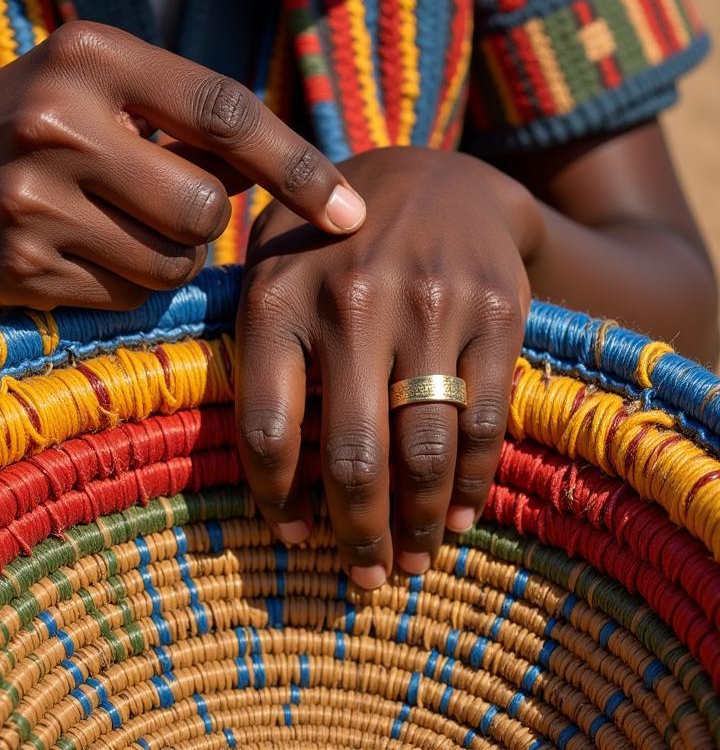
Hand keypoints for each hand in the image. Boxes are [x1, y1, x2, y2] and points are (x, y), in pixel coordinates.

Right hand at [0, 22, 364, 316]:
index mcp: (91, 55)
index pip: (225, 110)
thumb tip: (278, 176)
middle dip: (203, 220)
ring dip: (167, 255)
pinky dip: (125, 284)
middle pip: (204, 207)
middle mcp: (59, 120)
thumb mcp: (91, 88)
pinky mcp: (22, 265)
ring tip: (112, 225)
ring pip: (172, 262)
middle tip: (160, 202)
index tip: (348, 211)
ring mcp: (34, 199)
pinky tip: (78, 254)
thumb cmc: (23, 128)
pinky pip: (127, 296)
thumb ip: (178, 117)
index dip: (298, 164)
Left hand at [236, 146, 542, 586]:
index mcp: (278, 295)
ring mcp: (430, 304)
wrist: (435, 176)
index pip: (268, 430)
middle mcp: (352, 300)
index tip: (291, 536)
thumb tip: (271, 474)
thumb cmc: (332, 239)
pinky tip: (460, 514)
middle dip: (358, 535)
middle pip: (354, 457)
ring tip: (413, 560)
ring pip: (425, 450)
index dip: (278, 501)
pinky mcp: (496, 310)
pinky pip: (485, 422)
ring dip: (421, 524)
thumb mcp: (271, 267)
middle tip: (364, 577)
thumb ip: (257, 351)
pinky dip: (473, 483)